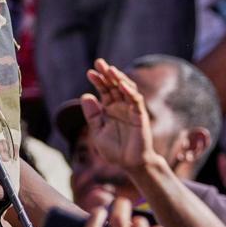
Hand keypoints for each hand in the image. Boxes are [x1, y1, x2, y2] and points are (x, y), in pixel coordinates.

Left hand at [80, 59, 155, 173]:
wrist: (129, 164)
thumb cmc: (114, 150)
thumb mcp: (97, 132)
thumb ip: (92, 115)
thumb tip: (85, 96)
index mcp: (109, 109)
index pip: (104, 90)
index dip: (98, 81)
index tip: (89, 73)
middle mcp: (121, 106)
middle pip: (114, 85)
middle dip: (107, 74)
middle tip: (99, 62)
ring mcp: (131, 109)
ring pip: (126, 89)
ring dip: (119, 79)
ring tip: (110, 70)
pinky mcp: (140, 115)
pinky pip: (136, 101)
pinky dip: (130, 92)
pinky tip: (122, 85)